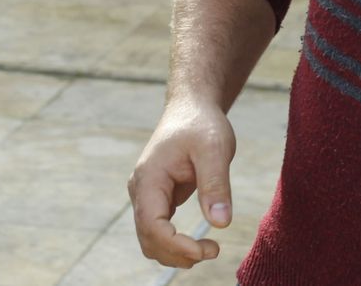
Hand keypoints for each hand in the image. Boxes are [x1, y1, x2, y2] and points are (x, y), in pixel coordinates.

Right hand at [128, 98, 236, 268]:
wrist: (191, 107)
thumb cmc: (202, 124)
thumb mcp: (215, 149)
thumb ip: (216, 184)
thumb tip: (220, 223)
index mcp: (149, 177)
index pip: (152, 225)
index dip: (177, 245)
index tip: (208, 249)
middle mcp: (141, 189)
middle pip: (148, 238)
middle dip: (177, 253)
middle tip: (214, 251)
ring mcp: (146, 195)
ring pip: (150, 239)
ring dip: (175, 253)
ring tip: (209, 249)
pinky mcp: (156, 198)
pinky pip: (158, 231)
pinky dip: (175, 244)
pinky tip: (199, 244)